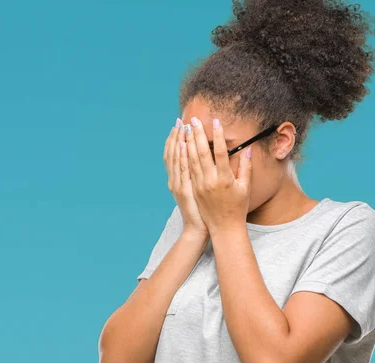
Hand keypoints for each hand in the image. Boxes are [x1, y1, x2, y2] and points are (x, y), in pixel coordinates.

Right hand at [164, 119, 207, 238]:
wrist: (197, 229)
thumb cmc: (200, 211)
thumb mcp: (195, 192)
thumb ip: (195, 177)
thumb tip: (199, 162)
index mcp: (178, 179)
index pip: (174, 155)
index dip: (175, 140)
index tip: (178, 126)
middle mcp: (175, 180)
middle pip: (173, 153)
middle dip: (176, 136)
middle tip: (179, 120)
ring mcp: (178, 185)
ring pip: (176, 159)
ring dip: (178, 142)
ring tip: (181, 127)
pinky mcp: (184, 190)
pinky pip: (182, 170)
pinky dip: (182, 156)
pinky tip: (184, 145)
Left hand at [184, 117, 251, 234]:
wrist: (224, 227)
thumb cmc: (237, 207)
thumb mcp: (245, 188)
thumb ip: (246, 168)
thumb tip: (247, 150)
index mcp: (224, 179)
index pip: (220, 153)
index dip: (218, 136)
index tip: (215, 122)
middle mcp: (209, 181)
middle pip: (201, 153)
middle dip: (197, 134)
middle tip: (194, 119)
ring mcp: (198, 185)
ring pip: (190, 160)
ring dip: (187, 142)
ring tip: (185, 128)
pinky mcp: (192, 189)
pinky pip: (186, 169)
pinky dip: (182, 156)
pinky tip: (181, 145)